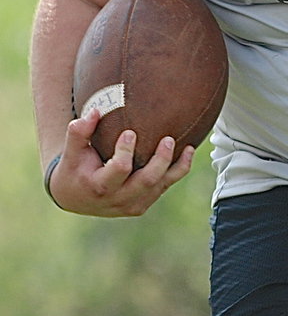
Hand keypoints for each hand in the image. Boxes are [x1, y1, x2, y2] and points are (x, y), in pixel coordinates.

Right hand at [47, 108, 193, 216]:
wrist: (75, 198)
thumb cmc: (74, 169)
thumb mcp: (71, 153)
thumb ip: (79, 132)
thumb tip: (95, 110)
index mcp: (99, 186)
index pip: (119, 169)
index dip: (125, 151)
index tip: (130, 133)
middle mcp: (118, 199)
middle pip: (146, 181)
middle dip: (160, 160)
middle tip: (169, 139)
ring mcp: (132, 205)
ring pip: (160, 187)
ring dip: (176, 167)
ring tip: (189, 148)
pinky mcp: (142, 204)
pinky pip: (163, 189)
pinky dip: (177, 172)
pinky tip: (187, 154)